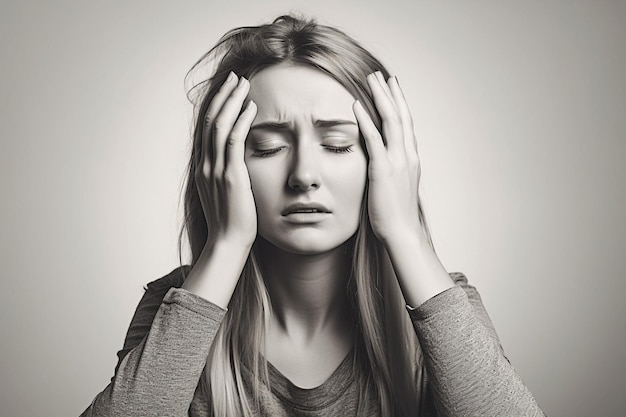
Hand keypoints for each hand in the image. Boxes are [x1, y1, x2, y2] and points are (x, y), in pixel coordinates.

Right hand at [196, 72, 257, 249]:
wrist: (228, 242)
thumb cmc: (231, 221)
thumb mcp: (224, 192)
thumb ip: (226, 172)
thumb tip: (236, 159)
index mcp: (202, 167)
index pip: (206, 128)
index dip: (215, 106)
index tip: (227, 90)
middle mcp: (205, 165)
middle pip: (209, 120)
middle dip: (222, 96)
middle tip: (235, 78)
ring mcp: (215, 169)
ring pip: (219, 126)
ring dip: (232, 101)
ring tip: (244, 84)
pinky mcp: (231, 176)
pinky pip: (233, 141)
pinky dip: (241, 121)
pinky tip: (251, 108)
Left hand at [353, 72, 420, 244]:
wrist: (403, 234)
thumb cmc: (396, 216)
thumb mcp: (397, 187)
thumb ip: (392, 171)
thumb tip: (383, 164)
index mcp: (411, 159)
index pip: (406, 125)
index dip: (400, 104)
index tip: (393, 88)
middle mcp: (407, 155)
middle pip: (401, 116)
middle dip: (392, 93)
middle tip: (383, 75)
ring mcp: (397, 161)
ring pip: (391, 121)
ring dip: (381, 98)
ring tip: (372, 79)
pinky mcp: (383, 170)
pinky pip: (374, 139)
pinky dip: (366, 120)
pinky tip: (357, 105)